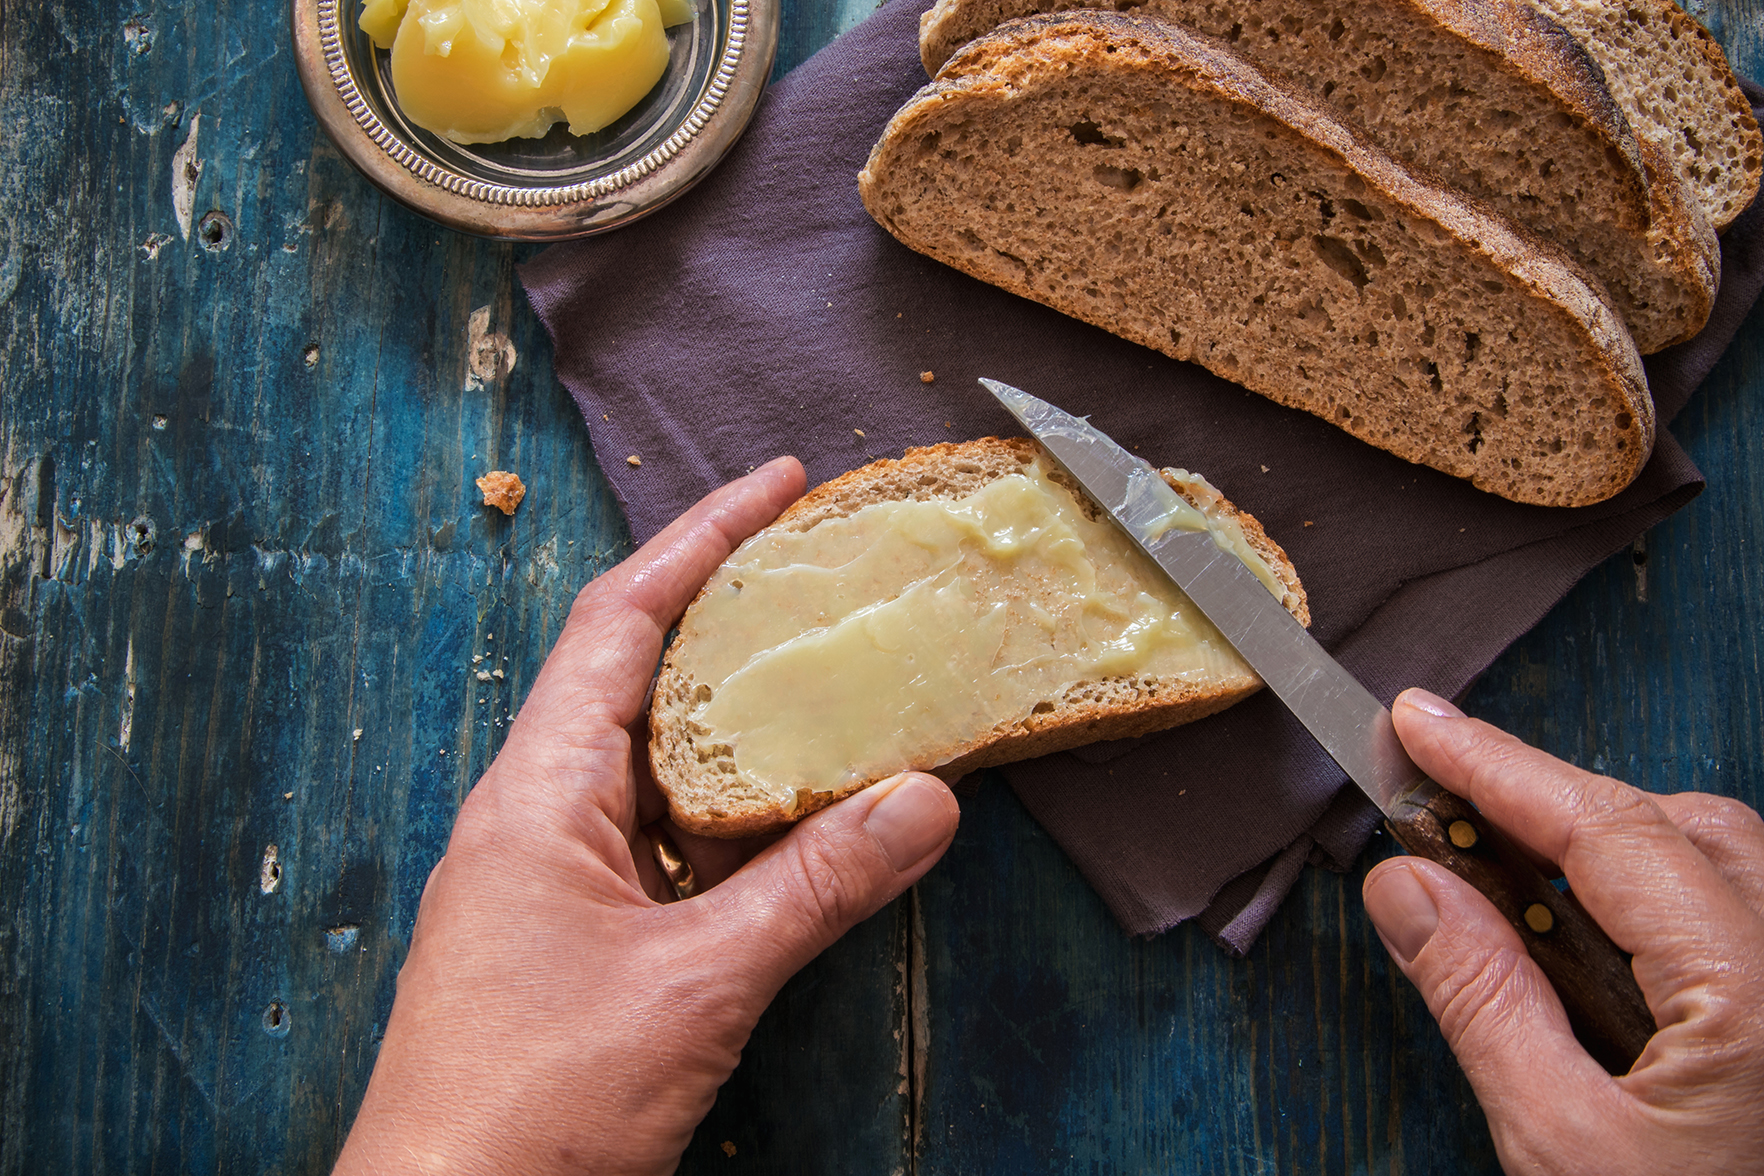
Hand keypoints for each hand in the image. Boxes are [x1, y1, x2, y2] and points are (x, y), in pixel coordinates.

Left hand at [332, 458, 961, 1175]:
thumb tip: (927, 800)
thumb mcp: (697, 986)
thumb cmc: (533, 1105)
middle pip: (639, 671)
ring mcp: (552, 877)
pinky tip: (793, 810)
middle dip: (726, 608)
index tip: (775, 481)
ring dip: (735, 712)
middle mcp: (537, 814)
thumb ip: (815, 887)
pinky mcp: (574, 934)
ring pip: (655, 758)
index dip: (699, 538)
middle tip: (820, 562)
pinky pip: (662, 834)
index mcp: (539, 791)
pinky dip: (730, 806)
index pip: (621, 620)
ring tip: (824, 669)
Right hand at [1364, 688, 1763, 1175]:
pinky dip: (1648, 900)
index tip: (1413, 724)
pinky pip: (1737, 915)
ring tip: (1498, 871)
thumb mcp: (1563, 1150)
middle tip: (1434, 800)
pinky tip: (1583, 940)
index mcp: (1760, 994)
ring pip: (1716, 860)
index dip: (1498, 765)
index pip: (1609, 831)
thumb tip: (1405, 884)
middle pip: (1676, 825)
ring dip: (1601, 848)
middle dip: (1549, 800)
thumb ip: (1484, 1002)